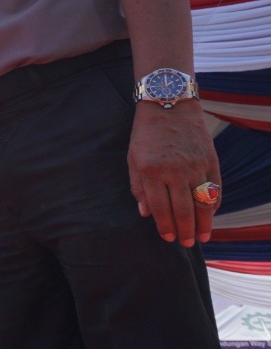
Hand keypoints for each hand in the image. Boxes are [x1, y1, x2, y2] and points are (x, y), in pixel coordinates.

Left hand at [128, 101, 220, 246]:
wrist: (170, 104)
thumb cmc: (146, 134)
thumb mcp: (133, 158)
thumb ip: (138, 187)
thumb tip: (145, 214)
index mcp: (152, 170)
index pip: (160, 207)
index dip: (164, 226)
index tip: (167, 238)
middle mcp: (175, 170)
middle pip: (183, 209)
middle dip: (185, 230)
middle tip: (186, 243)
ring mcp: (195, 165)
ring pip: (202, 202)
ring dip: (203, 223)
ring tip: (202, 236)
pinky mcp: (210, 159)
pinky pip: (214, 188)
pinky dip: (213, 204)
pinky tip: (210, 215)